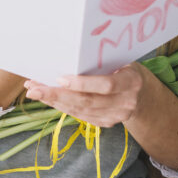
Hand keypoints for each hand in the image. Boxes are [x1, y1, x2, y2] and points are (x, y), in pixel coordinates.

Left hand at [23, 62, 149, 127]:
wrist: (143, 96)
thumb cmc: (126, 69)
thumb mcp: (122, 60)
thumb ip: (102, 61)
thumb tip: (68, 54)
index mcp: (131, 82)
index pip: (106, 85)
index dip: (82, 84)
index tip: (60, 78)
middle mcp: (125, 103)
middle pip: (87, 101)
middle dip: (57, 94)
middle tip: (33, 88)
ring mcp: (115, 116)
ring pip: (80, 110)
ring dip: (54, 101)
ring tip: (34, 92)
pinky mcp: (106, 123)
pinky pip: (80, 115)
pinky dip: (62, 106)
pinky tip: (48, 99)